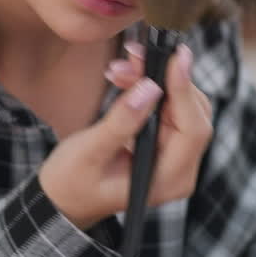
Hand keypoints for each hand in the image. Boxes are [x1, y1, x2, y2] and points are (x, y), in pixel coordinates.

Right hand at [38, 44, 213, 229]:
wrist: (63, 200)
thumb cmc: (72, 182)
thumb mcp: (90, 151)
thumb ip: (122, 122)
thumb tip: (150, 88)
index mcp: (166, 181)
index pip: (192, 130)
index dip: (185, 91)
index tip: (176, 56)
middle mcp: (179, 171)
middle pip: (192, 113)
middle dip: (166, 79)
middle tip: (133, 57)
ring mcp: (174, 158)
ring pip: (182, 106)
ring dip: (156, 79)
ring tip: (121, 68)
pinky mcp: (165, 144)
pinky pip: (168, 108)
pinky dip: (151, 88)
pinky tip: (126, 78)